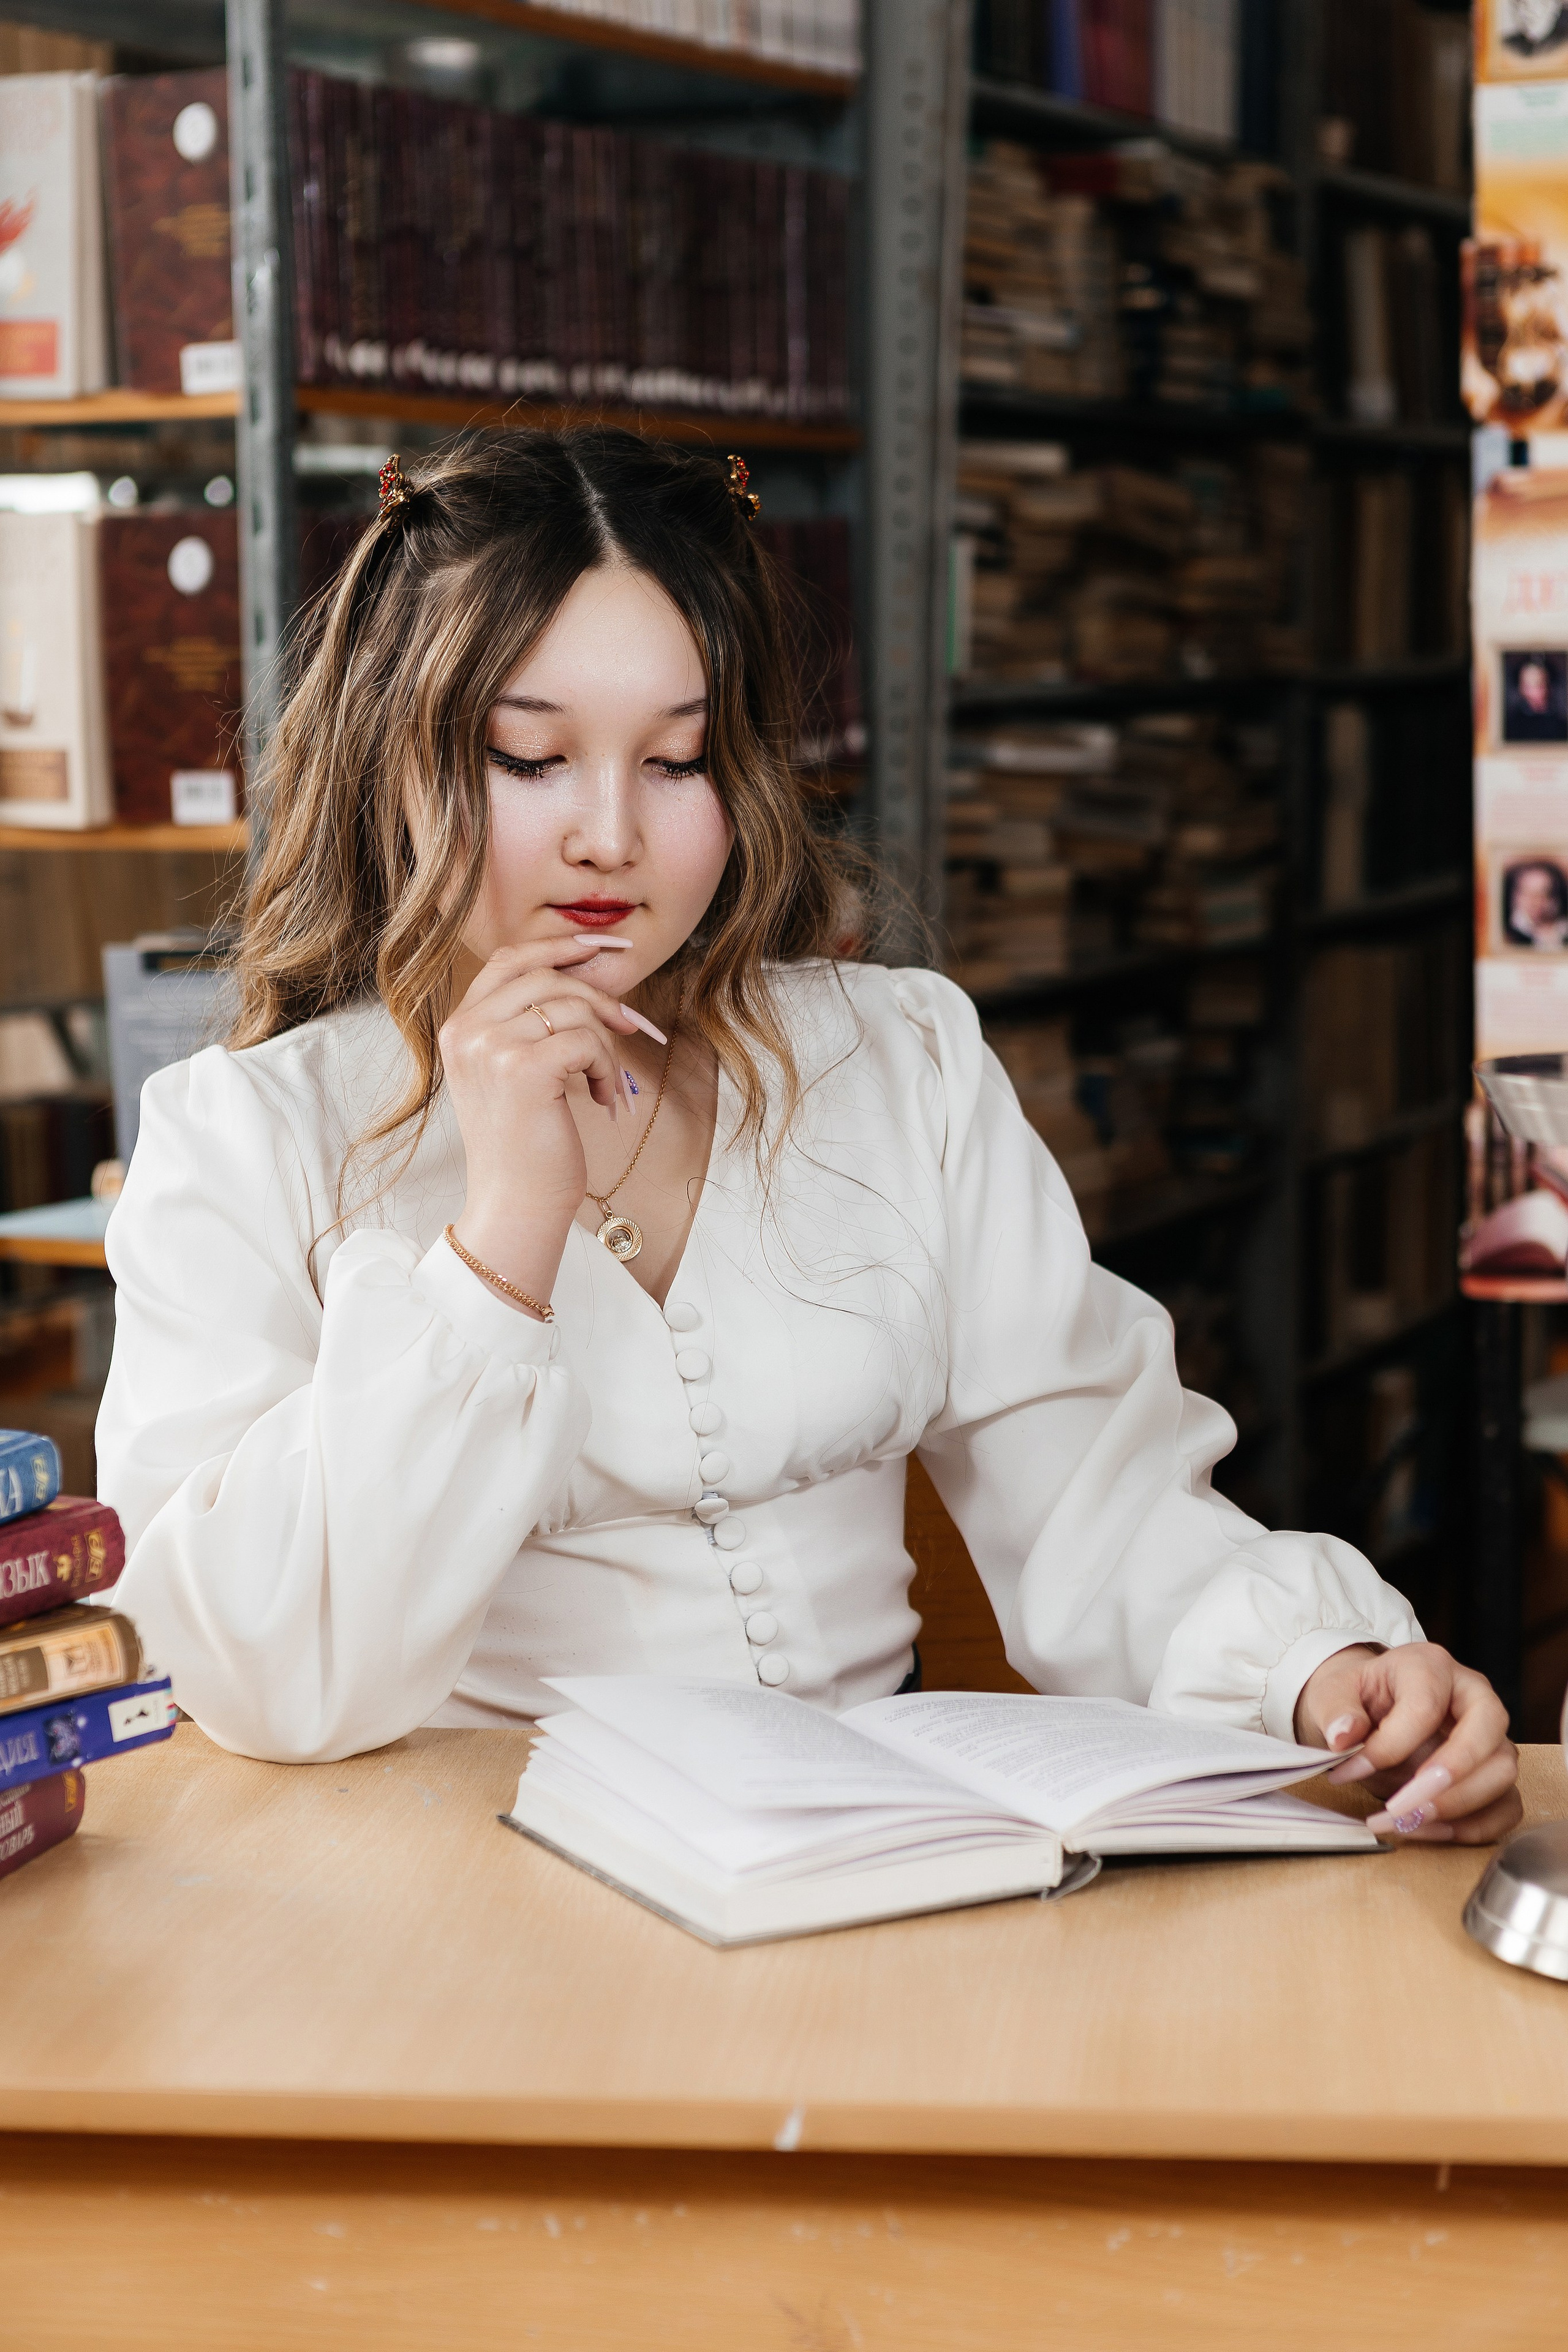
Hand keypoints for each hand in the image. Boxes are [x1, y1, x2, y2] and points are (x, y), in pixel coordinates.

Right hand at [438, 938, 652, 1312]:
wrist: (516, 1203)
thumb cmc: (525, 1143)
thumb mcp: (514, 1071)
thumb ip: (529, 1022)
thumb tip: (587, 975)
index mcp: (460, 1025)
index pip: (510, 958)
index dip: (559, 945)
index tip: (603, 947)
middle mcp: (466, 1029)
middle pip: (548, 977)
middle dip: (600, 998)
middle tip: (632, 1026)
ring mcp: (490, 1046)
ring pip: (574, 1008)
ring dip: (606, 1046)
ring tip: (608, 1086)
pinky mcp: (522, 1068)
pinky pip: (588, 1041)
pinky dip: (609, 1069)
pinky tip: (604, 1101)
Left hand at [1294, 1643, 1520, 1844]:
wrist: (1368, 1710)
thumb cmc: (1356, 1698)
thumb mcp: (1331, 1692)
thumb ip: (1335, 1709)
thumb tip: (1344, 1736)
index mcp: (1430, 1666)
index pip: (1426, 1706)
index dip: (1390, 1745)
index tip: (1352, 1770)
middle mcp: (1472, 1695)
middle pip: (1488, 1731)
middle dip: (1447, 1776)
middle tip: (1401, 1805)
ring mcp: (1490, 1735)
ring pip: (1502, 1771)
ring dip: (1458, 1806)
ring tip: (1407, 1822)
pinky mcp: (1493, 1772)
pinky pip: (1506, 1805)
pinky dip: (1475, 1827)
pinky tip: (1430, 1830)